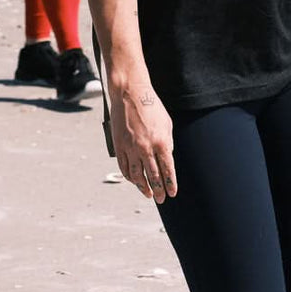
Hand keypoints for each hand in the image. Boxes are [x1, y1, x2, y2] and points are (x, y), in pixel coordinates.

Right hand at [112, 85, 177, 203]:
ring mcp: (130, 146)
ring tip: (147, 194)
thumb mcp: (167, 124)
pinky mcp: (118, 144)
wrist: (129, 92)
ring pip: (136, 174)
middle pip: (152, 176)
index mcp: (161, 142)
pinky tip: (133, 180)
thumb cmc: (151, 106)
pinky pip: (123, 165)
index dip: (170, 184)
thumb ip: (167, 143)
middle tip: (160, 199)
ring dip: (142, 186)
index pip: (167, 170)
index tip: (172, 193)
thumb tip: (165, 158)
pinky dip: (128, 175)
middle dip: (158, 190)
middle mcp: (145, 147)